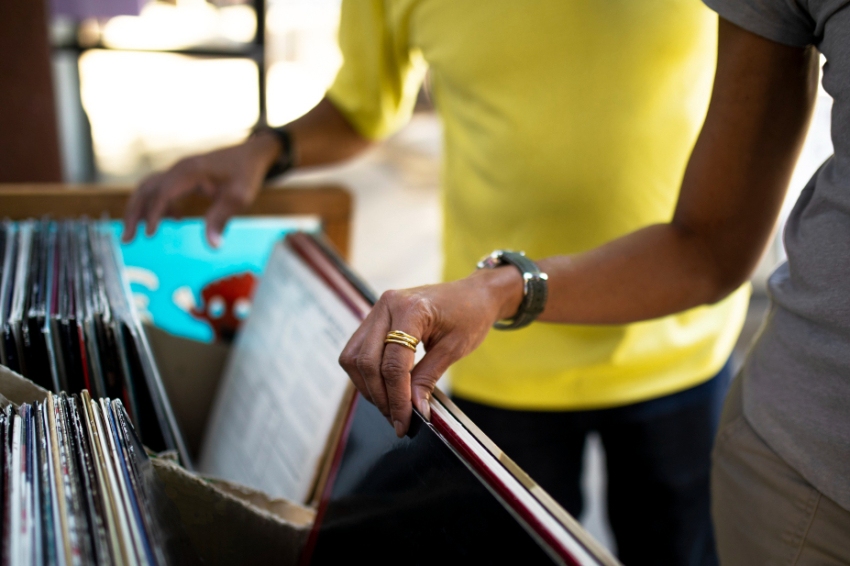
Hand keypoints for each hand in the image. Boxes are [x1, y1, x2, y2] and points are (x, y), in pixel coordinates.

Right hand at [122, 132, 280, 246]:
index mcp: (190, 172)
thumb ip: (221, 219)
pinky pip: (161, 189)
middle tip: (127, 240)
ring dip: (140, 210)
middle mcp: (179, 168)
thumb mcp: (238, 198)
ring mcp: (179, 170)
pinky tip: (172, 221)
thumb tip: (212, 246)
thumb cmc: (246, 174)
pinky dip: (158, 205)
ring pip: (149, 188)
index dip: (154, 214)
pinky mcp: (183, 175)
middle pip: (146, 189)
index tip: (150, 235)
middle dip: (134, 214)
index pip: (162, 193)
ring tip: (136, 234)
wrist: (252, 154)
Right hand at [339, 267, 522, 436]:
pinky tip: (383, 388)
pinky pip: (357, 350)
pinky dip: (366, 374)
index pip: (393, 363)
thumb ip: (428, 378)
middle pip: (367, 361)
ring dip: (368, 387)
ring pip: (353, 358)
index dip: (397, 398)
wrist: (474, 293)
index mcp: (410, 309)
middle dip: (380, 397)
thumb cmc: (470, 314)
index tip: (404, 422)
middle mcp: (387, 305)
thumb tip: (414, 410)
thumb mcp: (454, 349)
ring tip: (389, 407)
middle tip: (397, 420)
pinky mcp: (375, 317)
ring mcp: (377, 309)